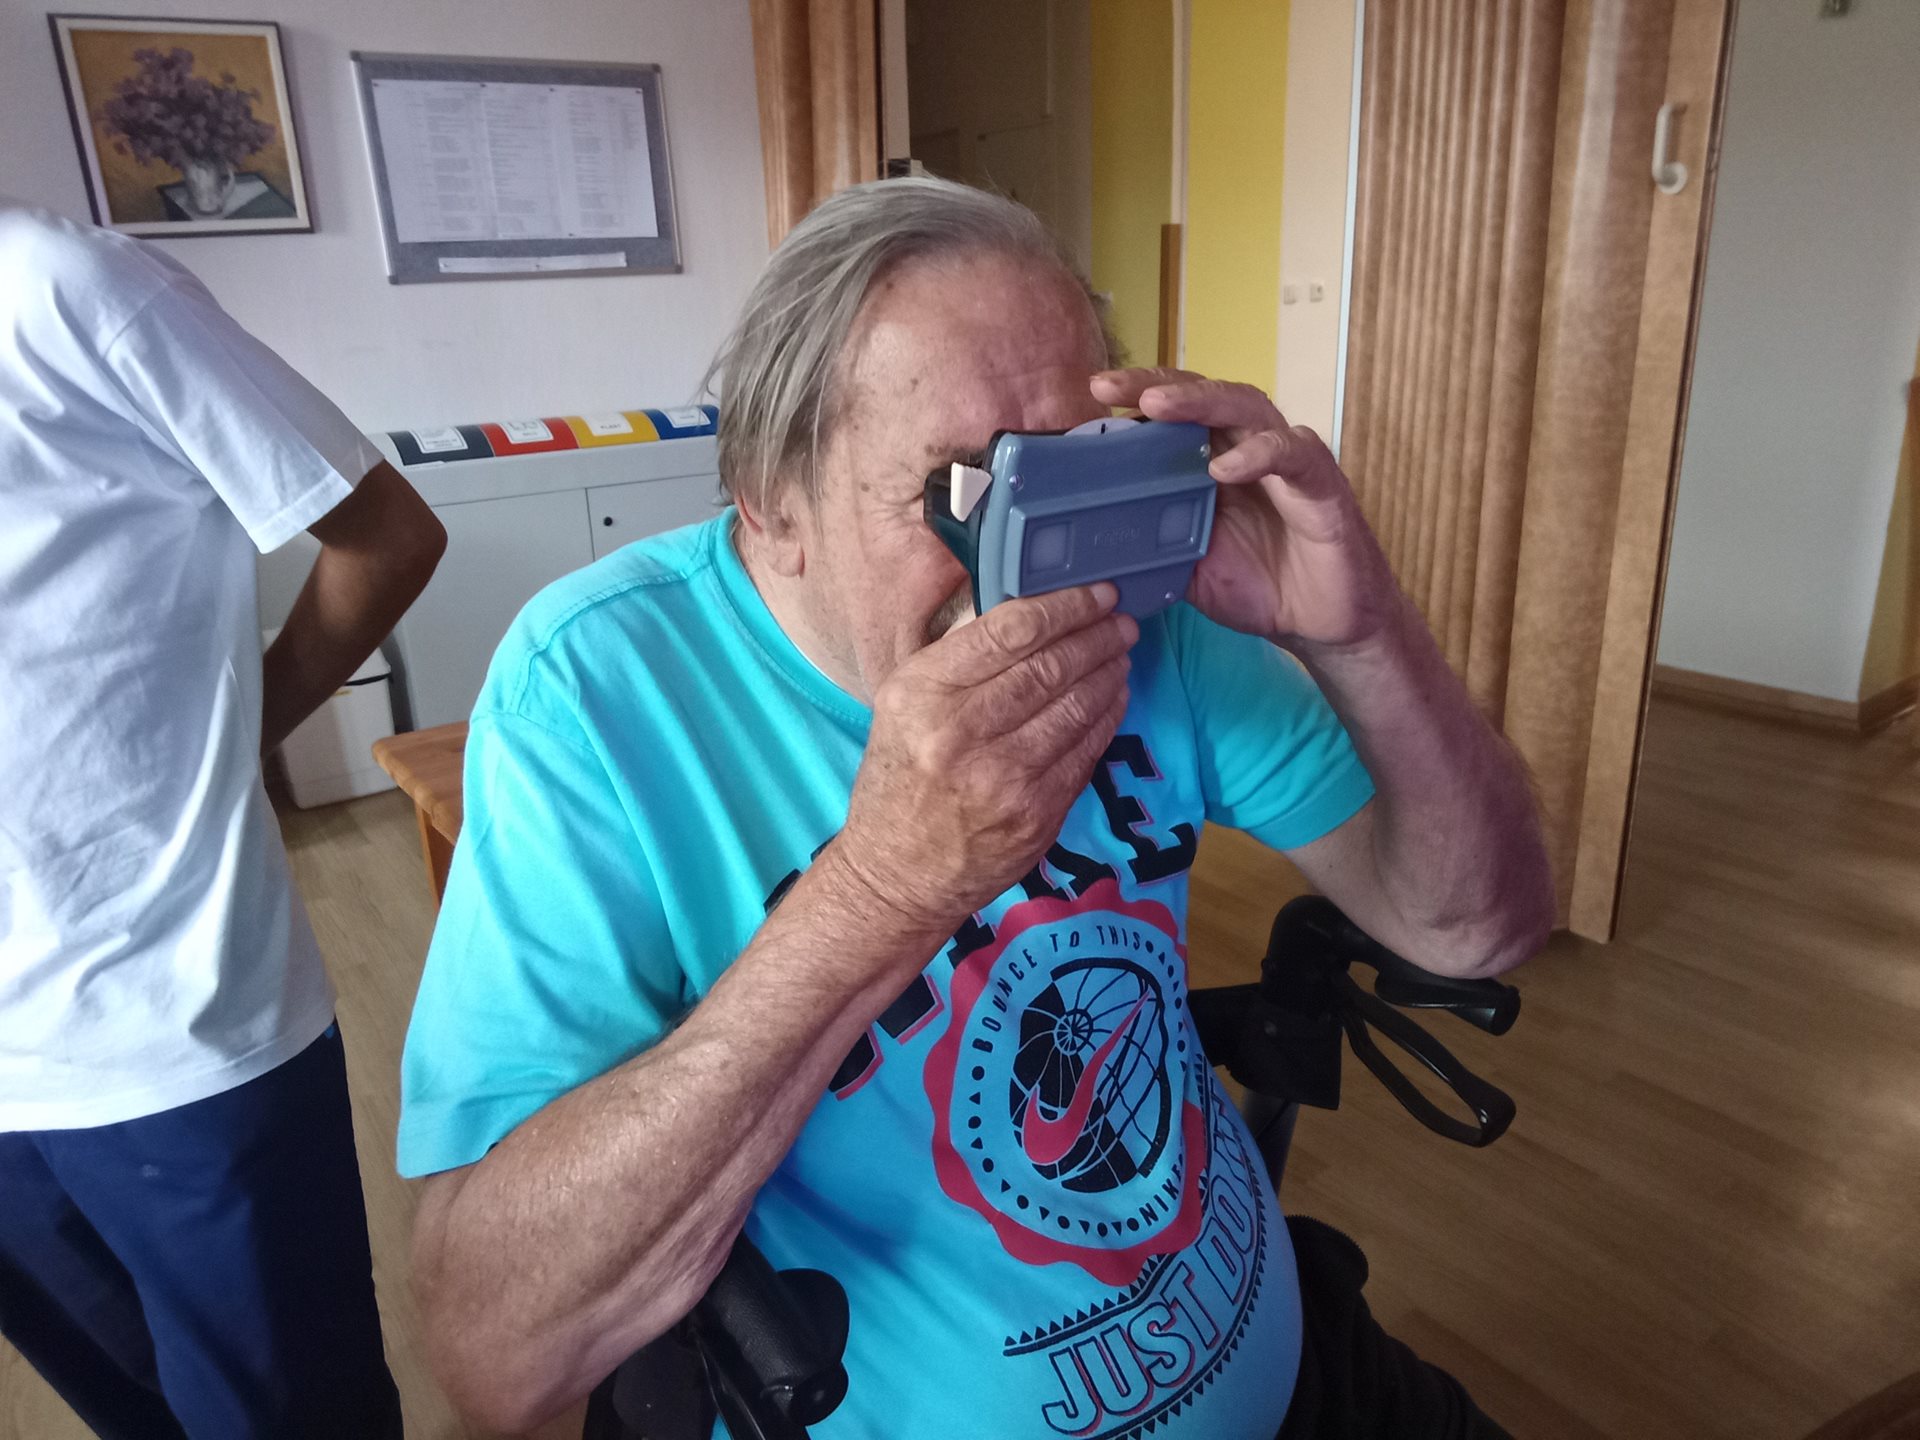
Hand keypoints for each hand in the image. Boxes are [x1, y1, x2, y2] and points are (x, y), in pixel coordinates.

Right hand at [832, 584, 1136, 935]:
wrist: (895, 874)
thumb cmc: (899, 782)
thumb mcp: (901, 707)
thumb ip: (957, 664)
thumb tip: (1031, 617)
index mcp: (921, 693)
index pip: (1009, 631)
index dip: (1064, 605)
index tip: (1095, 592)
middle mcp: (959, 731)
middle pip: (1049, 665)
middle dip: (1096, 635)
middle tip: (1120, 618)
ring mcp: (1002, 777)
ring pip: (1075, 706)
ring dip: (1108, 672)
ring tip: (1120, 650)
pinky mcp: (1035, 814)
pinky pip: (1084, 751)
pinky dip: (1106, 717)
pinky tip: (1113, 696)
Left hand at [1089, 369, 1401, 651]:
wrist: (1319, 624)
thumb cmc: (1258, 586)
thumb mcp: (1188, 569)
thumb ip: (1151, 546)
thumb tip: (1087, 548)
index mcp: (1213, 461)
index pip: (1173, 415)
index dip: (1134, 400)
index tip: (1091, 395)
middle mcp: (1248, 448)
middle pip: (1202, 395)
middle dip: (1154, 386)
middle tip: (1108, 387)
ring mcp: (1286, 459)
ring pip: (1245, 407)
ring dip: (1200, 402)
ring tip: (1157, 406)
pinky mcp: (1322, 483)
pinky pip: (1293, 454)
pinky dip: (1260, 454)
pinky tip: (1226, 468)